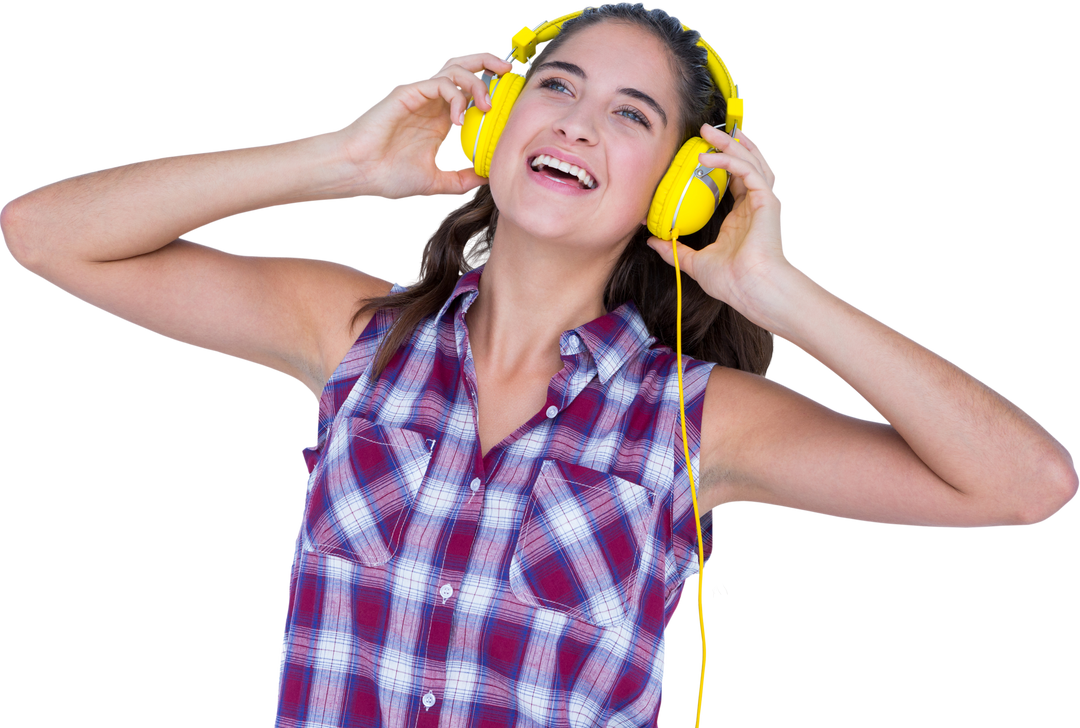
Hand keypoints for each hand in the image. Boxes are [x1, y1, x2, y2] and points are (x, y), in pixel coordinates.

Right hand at [331, 50, 516, 201]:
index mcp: (439, 117)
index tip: (511, 100)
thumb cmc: (386, 175)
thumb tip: (489, 179)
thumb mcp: (436, 183)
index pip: (470, 90)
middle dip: (490, 63)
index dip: (492, 88)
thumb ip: (462, 180)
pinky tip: (458, 119)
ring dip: (477, 82)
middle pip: (465, 65)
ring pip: (456, 67)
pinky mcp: (408, 92)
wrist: (357, 173)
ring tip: (486, 106)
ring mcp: (420, 94)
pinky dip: (456, 96)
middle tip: (510, 73)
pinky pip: (439, 82)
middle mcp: (432, 101)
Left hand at [646, 124, 786, 316]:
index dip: (722, 161)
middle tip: (705, 129)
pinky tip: (709, 156)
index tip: (701, 151)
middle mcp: (756, 204)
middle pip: (746, 162)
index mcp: (743, 216)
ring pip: (751, 160)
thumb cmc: (734, 282)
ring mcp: (764, 200)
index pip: (736, 178)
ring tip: (710, 131)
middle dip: (728, 142)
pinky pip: (748, 170)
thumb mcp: (695, 263)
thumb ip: (675, 251)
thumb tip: (653, 242)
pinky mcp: (767, 200)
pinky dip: (729, 160)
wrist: (753, 290)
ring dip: (730, 142)